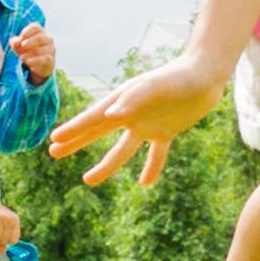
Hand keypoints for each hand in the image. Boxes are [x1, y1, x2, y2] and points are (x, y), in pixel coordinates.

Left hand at [15, 25, 55, 81]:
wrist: (36, 66)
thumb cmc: (27, 51)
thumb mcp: (19, 46)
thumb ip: (15, 43)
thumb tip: (16, 42)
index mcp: (40, 32)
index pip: (35, 27)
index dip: (27, 31)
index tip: (20, 38)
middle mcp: (47, 39)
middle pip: (39, 37)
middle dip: (29, 42)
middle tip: (21, 46)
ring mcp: (51, 49)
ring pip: (42, 49)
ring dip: (30, 53)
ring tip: (21, 57)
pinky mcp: (51, 60)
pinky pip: (45, 59)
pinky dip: (35, 60)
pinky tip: (28, 62)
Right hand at [49, 59, 223, 187]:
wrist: (206, 76)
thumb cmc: (177, 77)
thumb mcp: (153, 87)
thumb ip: (132, 100)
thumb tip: (109, 116)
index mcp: (122, 101)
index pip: (92, 118)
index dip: (73, 129)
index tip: (53, 140)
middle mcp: (130, 114)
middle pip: (98, 132)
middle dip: (76, 142)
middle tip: (54, 152)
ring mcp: (147, 124)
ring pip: (122, 150)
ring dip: (106, 165)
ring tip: (88, 180)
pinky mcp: (166, 131)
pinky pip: (156, 154)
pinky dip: (151, 168)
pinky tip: (144, 184)